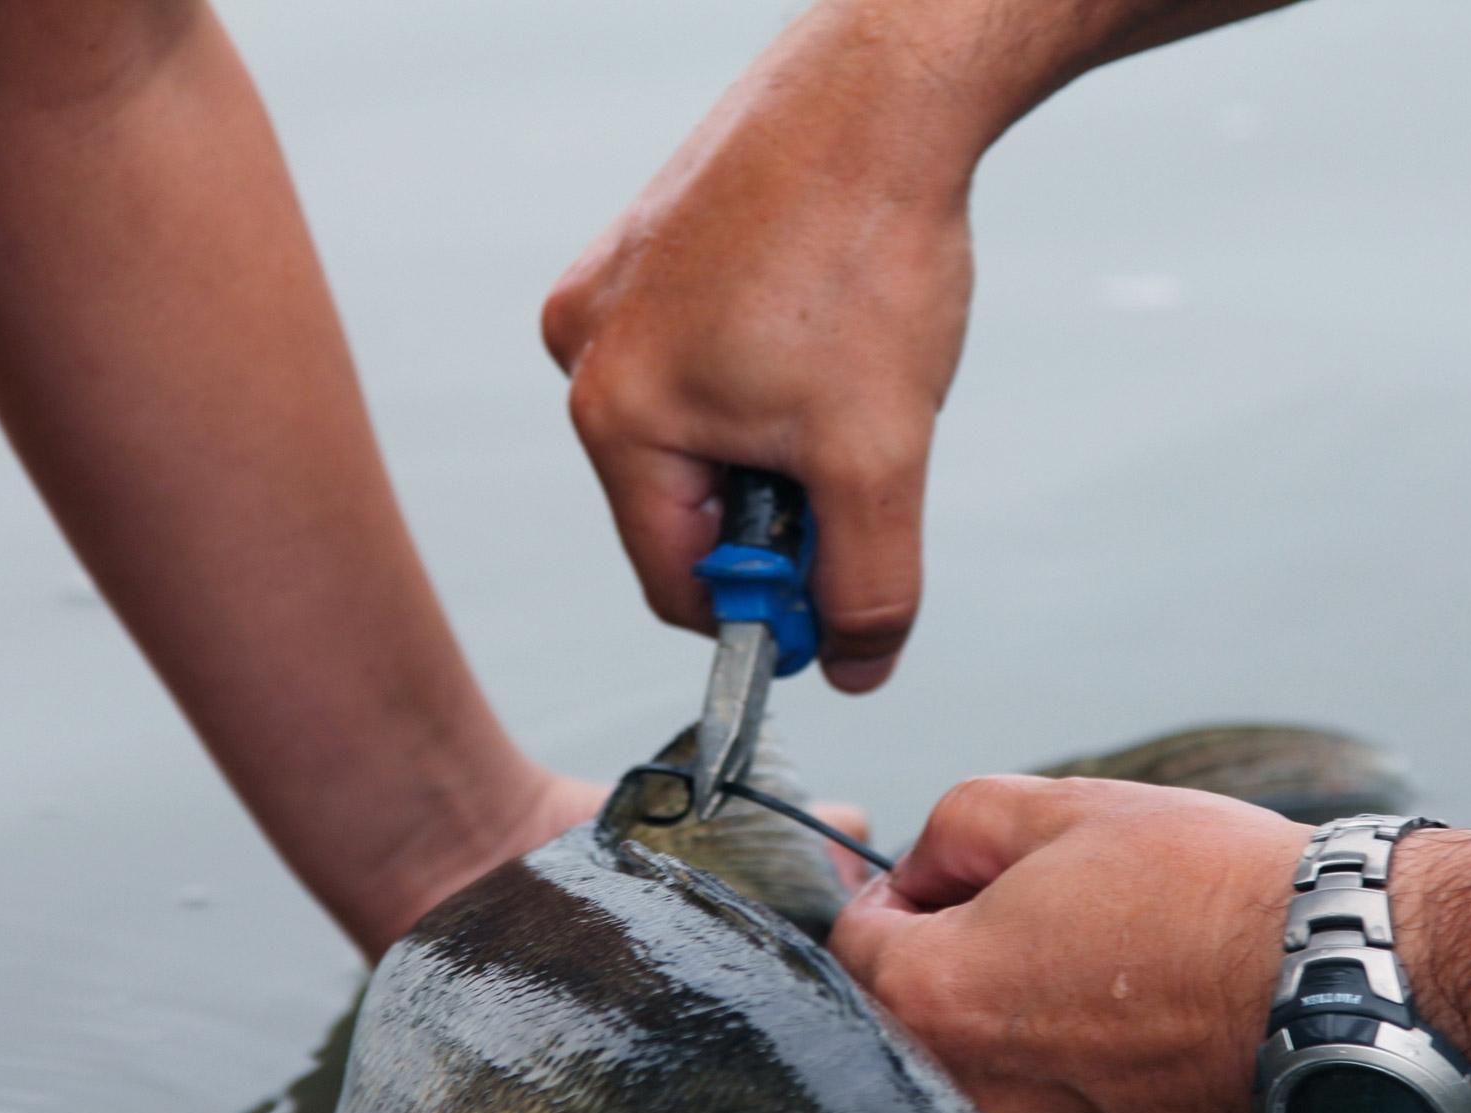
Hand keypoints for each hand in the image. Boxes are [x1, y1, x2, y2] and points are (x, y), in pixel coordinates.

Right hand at [541, 5, 976, 692]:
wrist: (883, 90)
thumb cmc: (863, 253)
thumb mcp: (877, 454)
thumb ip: (868, 584)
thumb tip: (860, 665)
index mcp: (614, 413)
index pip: (676, 583)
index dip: (770, 612)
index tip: (844, 596)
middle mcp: (587, 349)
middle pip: (685, 508)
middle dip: (780, 510)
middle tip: (862, 465)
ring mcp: (614, 290)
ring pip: (702, 434)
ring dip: (780, 441)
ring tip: (847, 374)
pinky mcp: (652, 247)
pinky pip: (706, 358)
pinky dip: (771, 374)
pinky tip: (826, 326)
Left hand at [831, 776, 1316, 1112]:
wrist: (1349, 989)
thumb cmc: (1210, 893)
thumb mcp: (1061, 807)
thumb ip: (952, 830)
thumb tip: (920, 873)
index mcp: (935, 1001)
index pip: (854, 946)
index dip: (898, 900)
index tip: (948, 889)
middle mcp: (971, 1109)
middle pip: (918, 1036)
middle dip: (957, 980)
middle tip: (1037, 940)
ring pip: (995, 1108)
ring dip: (1024, 1057)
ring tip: (1107, 1003)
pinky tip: (1152, 1072)